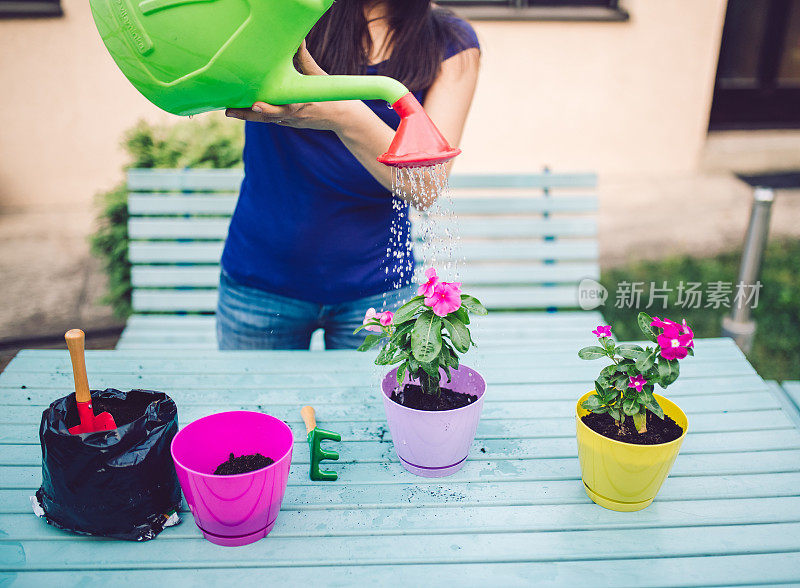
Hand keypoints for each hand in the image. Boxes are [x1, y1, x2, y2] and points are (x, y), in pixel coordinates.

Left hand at [225, 42, 344, 130]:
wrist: (342, 118)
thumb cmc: (330, 95)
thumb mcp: (318, 76)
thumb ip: (304, 59)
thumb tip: (297, 40)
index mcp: (303, 103)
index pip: (285, 108)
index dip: (270, 108)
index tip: (256, 104)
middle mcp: (295, 115)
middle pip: (269, 118)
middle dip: (248, 115)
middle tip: (230, 112)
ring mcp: (292, 122)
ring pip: (267, 120)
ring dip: (248, 116)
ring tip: (230, 111)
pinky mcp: (290, 123)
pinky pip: (271, 119)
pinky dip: (258, 115)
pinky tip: (243, 111)